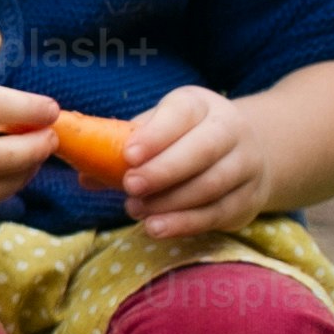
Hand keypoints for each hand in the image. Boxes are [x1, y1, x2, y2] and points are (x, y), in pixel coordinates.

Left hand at [90, 82, 267, 237]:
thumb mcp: (156, 132)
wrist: (242, 154)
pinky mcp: (249, 198)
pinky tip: (157, 228)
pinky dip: (186, 223)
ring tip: (135, 209)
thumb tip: (84, 176)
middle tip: (130, 186)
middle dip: (164, 170)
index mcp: (200, 105)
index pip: (182, 114)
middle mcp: (230, 130)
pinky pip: (218, 213)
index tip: (129, 155)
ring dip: (170, 201)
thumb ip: (121, 149)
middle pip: (203, 149)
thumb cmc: (182, 141)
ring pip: (211, 184)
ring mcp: (245, 165)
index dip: (156, 135)